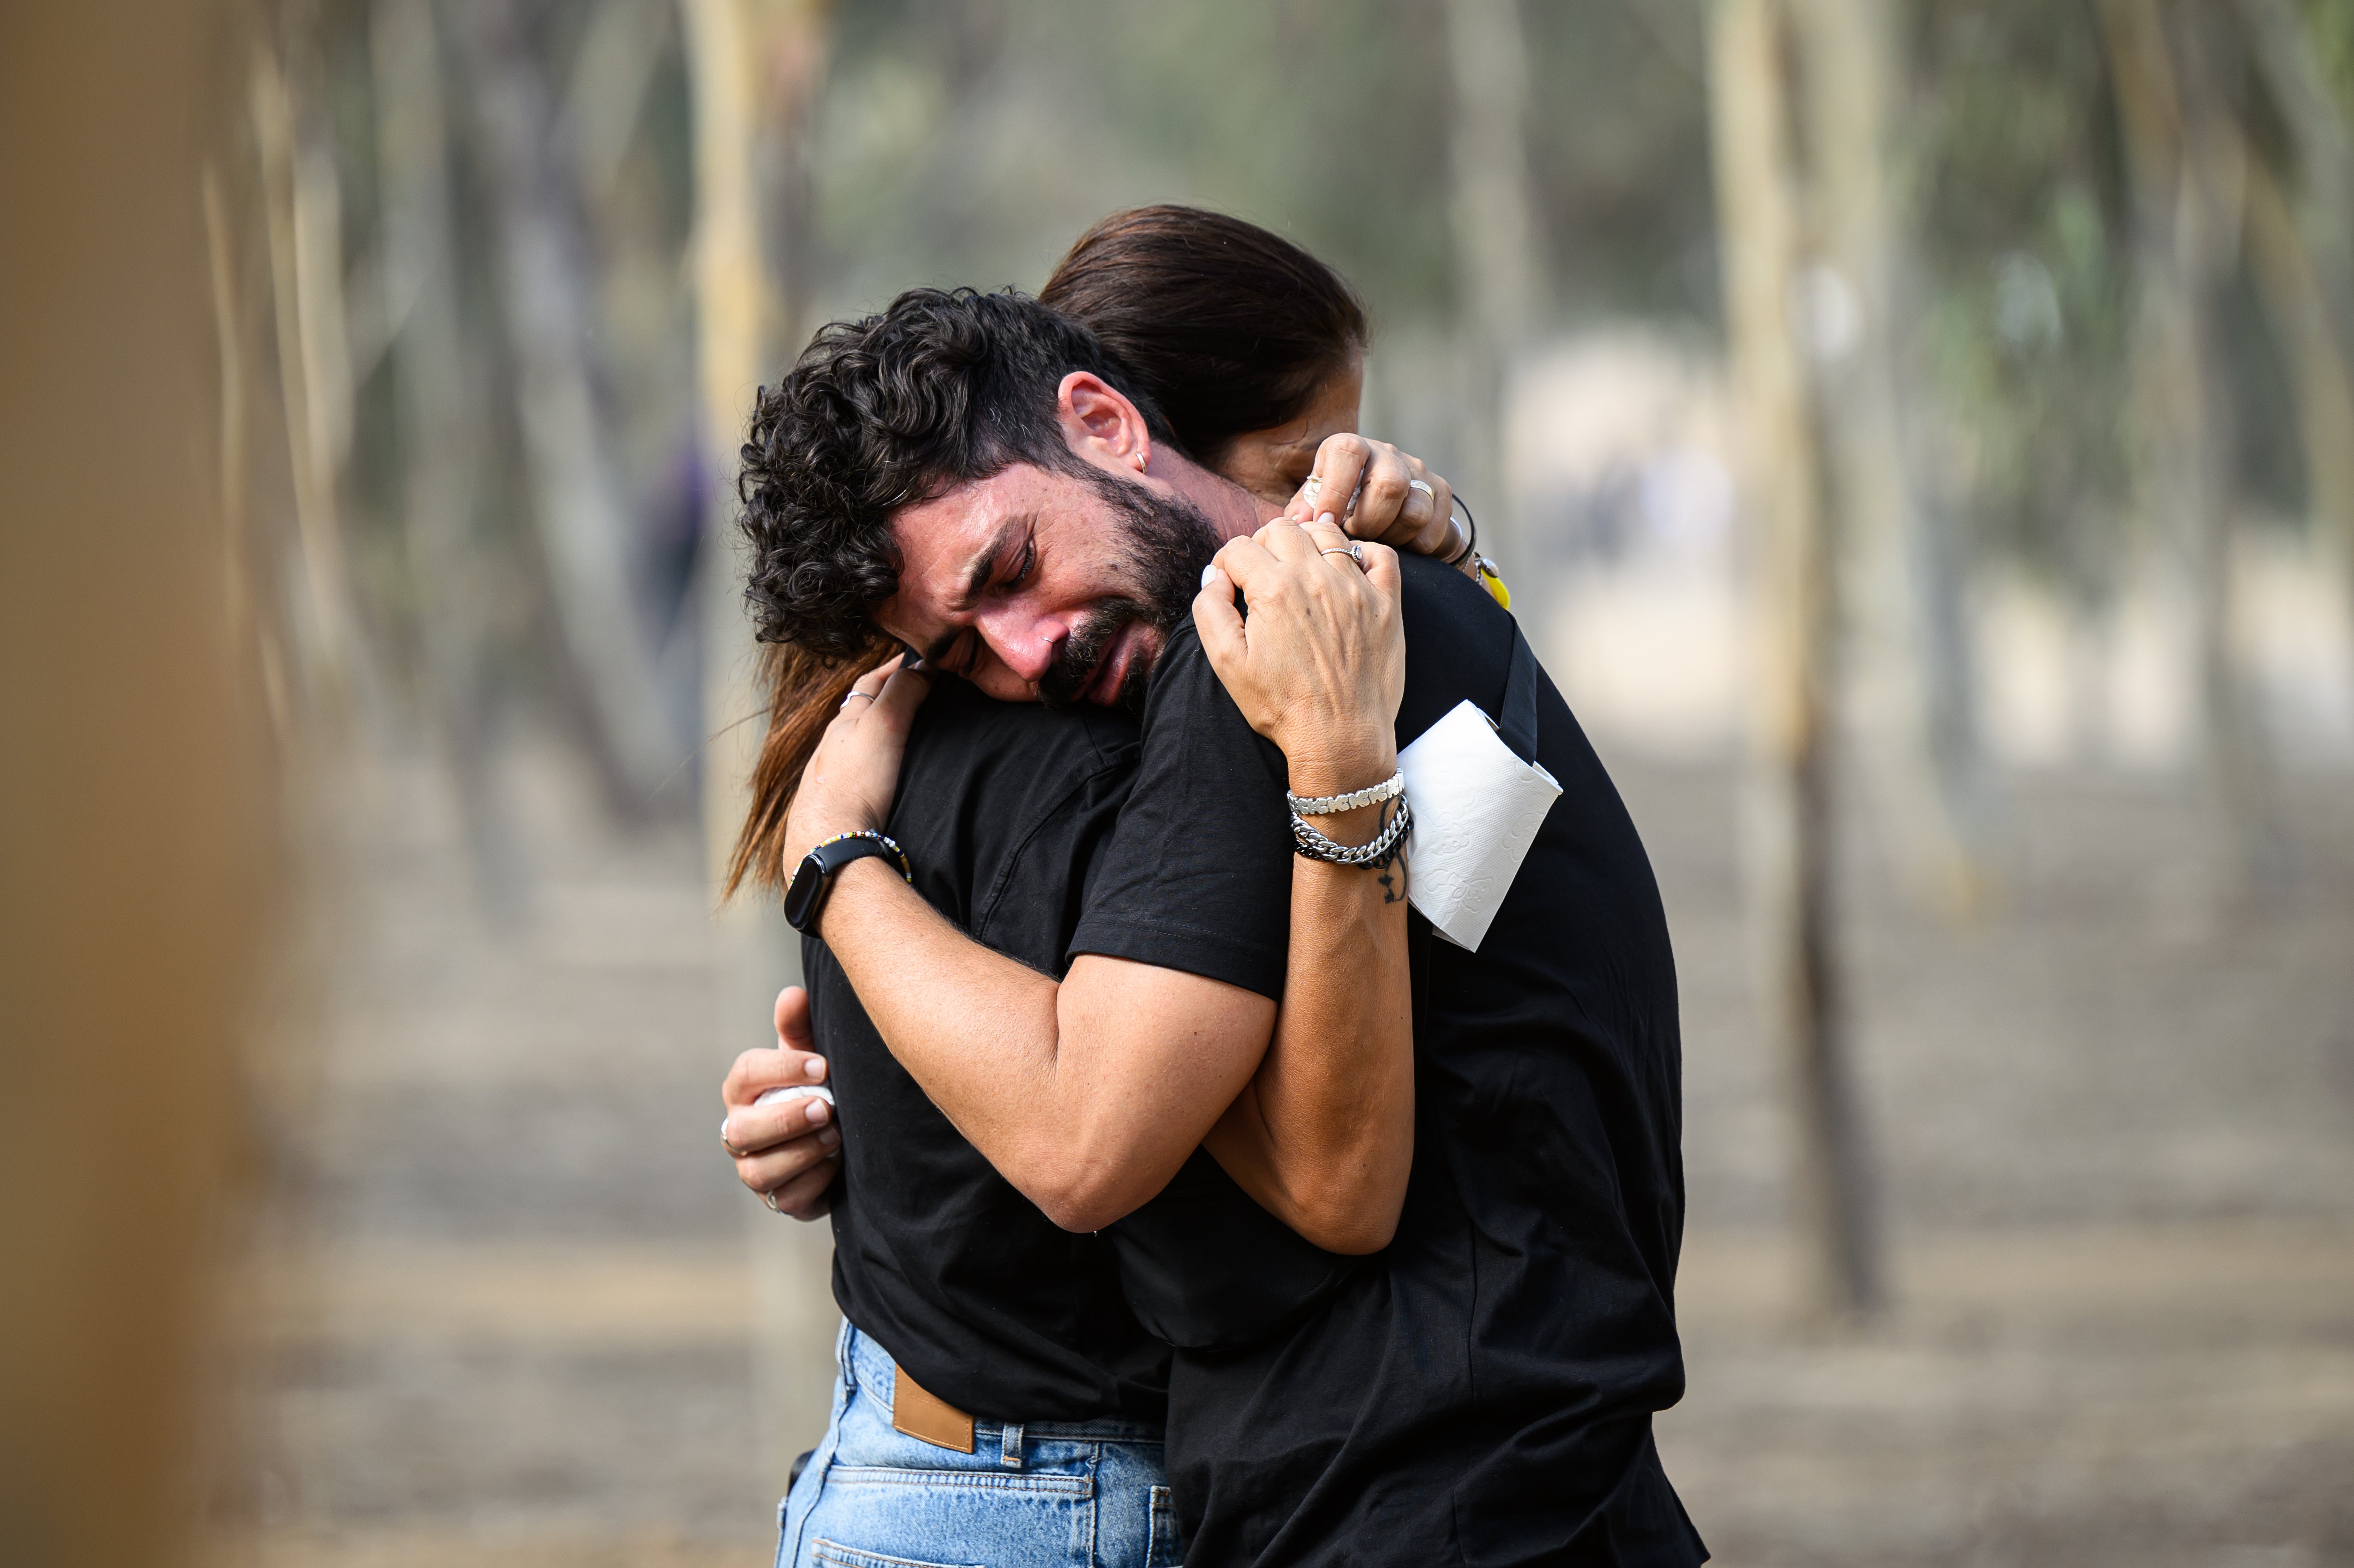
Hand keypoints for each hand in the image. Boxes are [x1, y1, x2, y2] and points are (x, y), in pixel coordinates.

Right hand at [721, 986, 842, 1219]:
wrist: (839, 1136)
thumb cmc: (816, 1087)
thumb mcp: (810, 1056)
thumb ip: (799, 1027)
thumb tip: (793, 995)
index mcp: (743, 1090)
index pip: (745, 1074)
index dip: (781, 1069)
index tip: (822, 1064)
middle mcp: (739, 1131)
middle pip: (743, 1131)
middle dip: (786, 1119)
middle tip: (827, 1106)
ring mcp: (755, 1169)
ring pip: (759, 1172)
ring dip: (801, 1153)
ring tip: (836, 1136)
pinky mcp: (779, 1200)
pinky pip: (788, 1199)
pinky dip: (814, 1182)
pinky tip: (838, 1164)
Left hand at [779, 655, 929, 877]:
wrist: (828, 843)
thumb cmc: (854, 784)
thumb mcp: (884, 726)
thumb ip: (902, 693)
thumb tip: (920, 666)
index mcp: (844, 722)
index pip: (871, 681)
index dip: (897, 667)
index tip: (921, 660)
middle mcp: (832, 745)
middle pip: (861, 711)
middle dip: (887, 697)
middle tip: (917, 690)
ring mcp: (830, 776)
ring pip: (855, 743)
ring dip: (877, 732)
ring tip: (904, 733)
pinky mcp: (835, 804)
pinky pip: (855, 773)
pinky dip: (871, 764)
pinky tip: (882, 777)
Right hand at [1194, 517, 1404, 805]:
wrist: (1341, 740)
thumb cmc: (1281, 707)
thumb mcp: (1227, 663)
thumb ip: (1210, 610)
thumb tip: (1215, 575)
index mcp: (1274, 590)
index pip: (1241, 547)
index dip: (1227, 564)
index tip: (1230, 584)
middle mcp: (1318, 579)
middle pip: (1282, 529)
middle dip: (1263, 546)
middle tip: (1261, 576)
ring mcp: (1357, 588)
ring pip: (1328, 532)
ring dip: (1307, 541)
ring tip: (1300, 568)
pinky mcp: (1387, 604)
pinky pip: (1379, 553)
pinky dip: (1361, 552)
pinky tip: (1347, 571)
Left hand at [1284, 434, 1471, 575]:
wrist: (1383, 512)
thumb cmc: (1338, 509)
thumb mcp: (1313, 505)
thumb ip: (1302, 511)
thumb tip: (1300, 524)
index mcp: (1349, 448)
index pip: (1347, 452)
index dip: (1336, 491)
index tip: (1326, 523)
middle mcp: (1386, 453)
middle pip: (1390, 485)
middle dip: (1370, 522)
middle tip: (1357, 537)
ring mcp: (1417, 470)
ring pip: (1414, 510)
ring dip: (1392, 537)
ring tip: (1376, 542)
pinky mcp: (1440, 491)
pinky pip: (1433, 530)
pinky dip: (1414, 547)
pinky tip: (1398, 546)